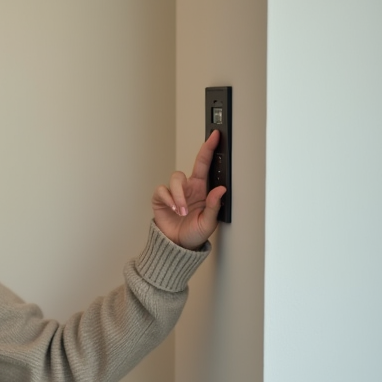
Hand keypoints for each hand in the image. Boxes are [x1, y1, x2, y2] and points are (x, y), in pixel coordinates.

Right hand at [152, 130, 226, 249]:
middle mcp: (188, 188)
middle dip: (196, 165)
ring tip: (183, 210)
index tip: (216, 135)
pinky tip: (174, 209)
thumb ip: (214, 206)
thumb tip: (221, 189)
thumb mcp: (209, 222)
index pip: (205, 165)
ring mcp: (174, 193)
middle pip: (188, 168)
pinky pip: (162, 190)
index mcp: (202, 189)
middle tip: (203, 170)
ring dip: (179, 195)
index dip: (209, 149)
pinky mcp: (160, 199)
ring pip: (175, 179)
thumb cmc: (194, 233)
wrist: (177, 245)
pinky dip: (168, 199)